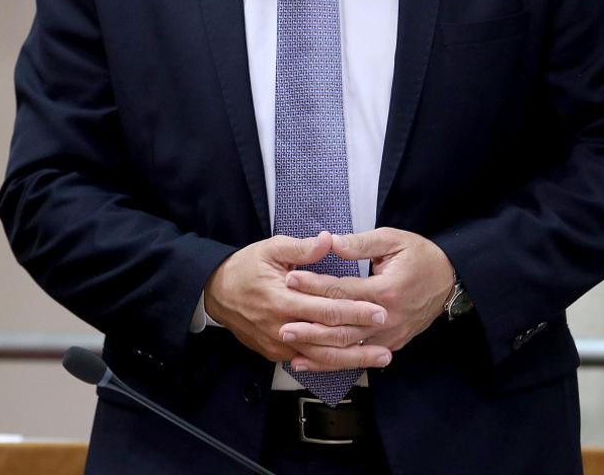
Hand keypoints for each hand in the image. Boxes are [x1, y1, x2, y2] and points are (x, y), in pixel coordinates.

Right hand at [203, 232, 391, 367]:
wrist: (215, 293)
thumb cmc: (245, 267)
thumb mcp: (270, 249)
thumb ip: (301, 248)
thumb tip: (329, 240)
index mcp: (283, 299)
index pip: (327, 308)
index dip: (355, 310)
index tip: (380, 309)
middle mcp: (282, 327)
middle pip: (329, 338)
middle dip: (362, 337)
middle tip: (388, 333)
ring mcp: (279, 345)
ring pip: (322, 356)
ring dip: (354, 358)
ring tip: (381, 356)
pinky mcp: (275, 354)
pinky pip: (308, 360)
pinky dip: (333, 362)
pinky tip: (353, 361)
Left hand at [278, 227, 453, 371]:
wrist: (450, 280)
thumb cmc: (419, 255)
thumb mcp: (392, 240)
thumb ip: (360, 243)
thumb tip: (330, 242)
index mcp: (385, 290)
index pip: (341, 291)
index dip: (313, 286)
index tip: (289, 280)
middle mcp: (387, 318)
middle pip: (342, 326)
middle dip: (309, 326)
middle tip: (281, 325)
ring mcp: (391, 335)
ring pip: (349, 348)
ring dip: (319, 350)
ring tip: (291, 348)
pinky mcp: (392, 344)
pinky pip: (361, 357)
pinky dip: (336, 361)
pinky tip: (314, 363)